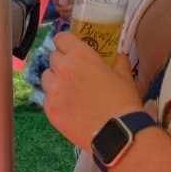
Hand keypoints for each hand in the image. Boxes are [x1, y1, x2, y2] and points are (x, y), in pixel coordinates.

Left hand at [41, 31, 145, 151]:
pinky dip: (55, 100)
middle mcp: (63, 69)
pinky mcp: (50, 109)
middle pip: (53, 57)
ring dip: (55, 80)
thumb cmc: (123, 102)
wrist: (117, 132)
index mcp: (80, 55)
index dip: (65, 43)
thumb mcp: (124, 74)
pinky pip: (46, 98)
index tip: (69, 49)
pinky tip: (69, 107)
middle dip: (62, 63)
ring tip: (69, 91)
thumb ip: (117, 60)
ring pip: (46, 77)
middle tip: (74, 74)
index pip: (60, 38)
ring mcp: (54, 90)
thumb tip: (117, 56)